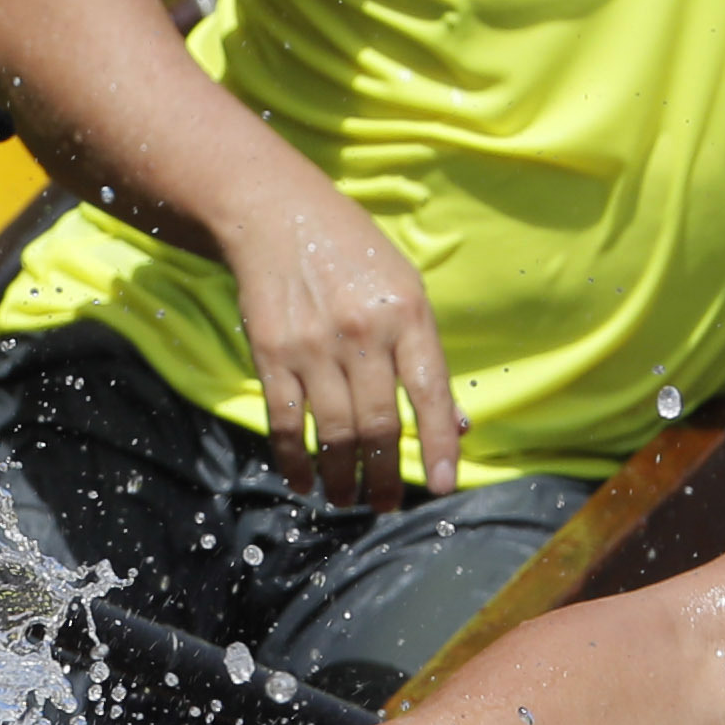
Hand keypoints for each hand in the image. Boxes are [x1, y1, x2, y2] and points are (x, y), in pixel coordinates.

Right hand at [225, 178, 461, 511]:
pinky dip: (294, 459)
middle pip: (378, 425)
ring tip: (348, 500)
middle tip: (387, 506)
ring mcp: (312, 347)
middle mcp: (361, 335)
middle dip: (385, 476)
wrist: (276, 217)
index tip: (441, 486)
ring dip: (342, 477)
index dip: (438, 445)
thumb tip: (453, 421)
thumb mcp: (405, 290)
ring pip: (333, 432)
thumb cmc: (352, 253)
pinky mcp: (271, 355)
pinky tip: (303, 481)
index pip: (430, 393)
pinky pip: (286, 422)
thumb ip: (426, 355)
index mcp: (406, 314)